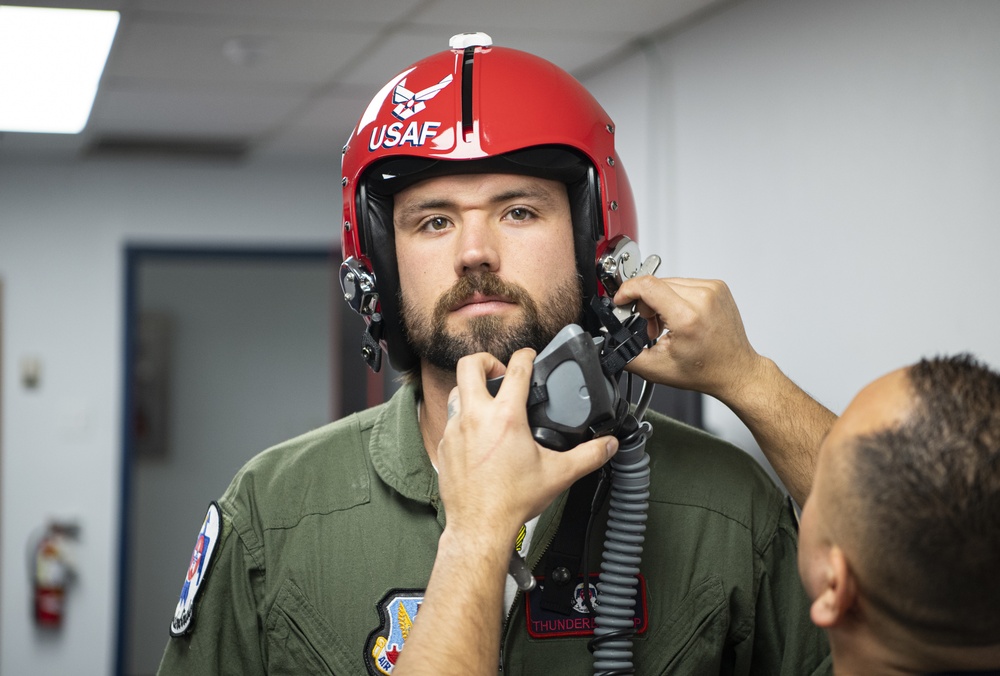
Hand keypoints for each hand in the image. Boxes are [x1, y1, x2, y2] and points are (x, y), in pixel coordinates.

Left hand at [436, 348, 617, 543]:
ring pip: (456, 391)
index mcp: (505, 417)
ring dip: (472, 390)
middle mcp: (475, 417)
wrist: (480, 527)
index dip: (527, 355)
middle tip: (500, 373)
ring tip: (489, 403)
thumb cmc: (512, 501)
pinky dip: (464, 420)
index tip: (530, 357)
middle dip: (486, 361)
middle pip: (469, 364)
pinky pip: (451, 421)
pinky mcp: (444, 446)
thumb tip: (608, 445)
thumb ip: (588, 456)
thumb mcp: (559, 474)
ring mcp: (455, 430)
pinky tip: (478, 435)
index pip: (516, 367)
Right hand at [614, 276, 765, 403]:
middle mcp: (703, 298)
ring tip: (667, 323)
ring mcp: (713, 289)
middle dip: (645, 303)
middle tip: (651, 326)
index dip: (627, 291)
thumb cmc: (706, 370)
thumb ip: (626, 354)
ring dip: (660, 299)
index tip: (621, 301)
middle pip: (656, 284)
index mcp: (687, 317)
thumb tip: (611, 342)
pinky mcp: (717, 286)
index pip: (647, 285)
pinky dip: (675, 297)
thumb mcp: (657, 369)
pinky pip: (684, 282)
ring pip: (669, 282)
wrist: (736, 370)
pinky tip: (679, 315)